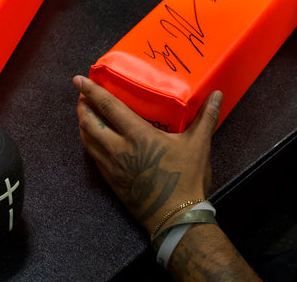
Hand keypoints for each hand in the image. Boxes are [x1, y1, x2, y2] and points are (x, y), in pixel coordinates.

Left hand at [74, 75, 221, 235]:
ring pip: (87, 140)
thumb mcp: (198, 144)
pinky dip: (88, 142)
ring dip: (83, 124)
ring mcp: (112, 166)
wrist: (175, 217)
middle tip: (83, 95)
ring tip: (85, 113)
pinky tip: (94, 140)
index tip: (79, 79)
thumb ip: (206, 117)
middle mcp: (119, 148)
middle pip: (89, 123)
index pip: (108, 107)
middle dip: (82, 106)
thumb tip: (218, 94)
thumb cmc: (186, 179)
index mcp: (137, 135)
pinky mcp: (111, 181)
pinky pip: (93, 156)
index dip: (91, 91)